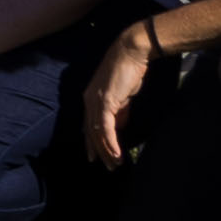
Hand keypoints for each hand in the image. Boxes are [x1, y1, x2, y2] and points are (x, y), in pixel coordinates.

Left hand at [77, 19, 156, 169]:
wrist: (131, 53)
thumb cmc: (128, 72)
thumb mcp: (122, 96)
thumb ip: (119, 112)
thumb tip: (119, 127)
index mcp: (91, 99)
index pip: (89, 126)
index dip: (92, 143)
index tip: (96, 158)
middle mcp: (89, 101)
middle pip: (91, 132)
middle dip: (99, 152)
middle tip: (108, 167)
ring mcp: (95, 101)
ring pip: (97, 133)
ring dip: (107, 151)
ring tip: (115, 165)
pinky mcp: (106, 102)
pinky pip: (106, 127)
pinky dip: (110, 142)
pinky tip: (117, 154)